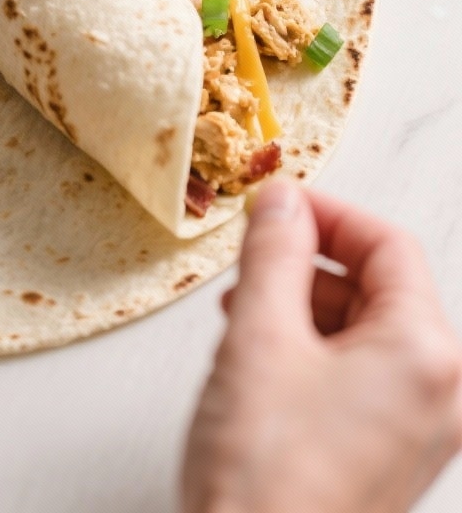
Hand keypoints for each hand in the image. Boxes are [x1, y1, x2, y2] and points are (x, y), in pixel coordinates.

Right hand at [182, 180, 461, 512]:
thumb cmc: (265, 482)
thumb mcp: (259, 336)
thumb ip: (274, 252)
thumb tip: (282, 202)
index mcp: (427, 355)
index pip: (388, 245)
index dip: (327, 214)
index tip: (277, 205)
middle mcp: (440, 393)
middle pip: (381, 288)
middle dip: (310, 264)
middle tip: (253, 256)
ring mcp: (419, 431)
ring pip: (367, 332)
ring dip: (304, 306)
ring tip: (244, 312)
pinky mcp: (388, 457)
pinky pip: (361, 377)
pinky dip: (312, 352)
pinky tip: (259, 359)